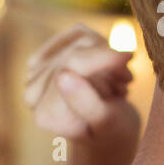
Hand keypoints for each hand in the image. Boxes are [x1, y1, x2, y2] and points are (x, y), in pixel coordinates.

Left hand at [24, 26, 138, 145]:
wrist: (108, 132)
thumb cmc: (112, 131)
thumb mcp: (107, 122)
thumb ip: (87, 104)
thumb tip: (64, 75)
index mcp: (47, 114)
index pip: (72, 67)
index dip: (105, 58)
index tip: (130, 58)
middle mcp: (33, 94)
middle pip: (76, 51)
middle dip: (108, 61)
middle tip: (124, 82)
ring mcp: (36, 74)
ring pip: (80, 39)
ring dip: (106, 55)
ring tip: (116, 80)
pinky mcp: (45, 56)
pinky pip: (78, 32)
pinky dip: (100, 45)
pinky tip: (107, 67)